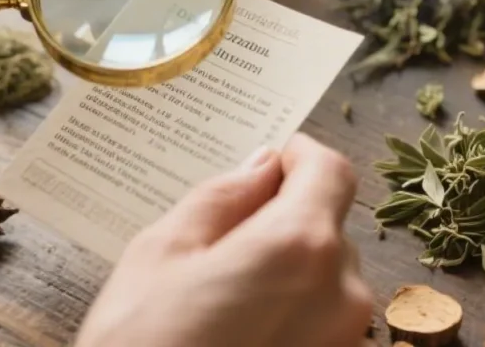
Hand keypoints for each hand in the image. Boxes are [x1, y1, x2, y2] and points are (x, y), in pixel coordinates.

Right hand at [75, 133, 373, 346]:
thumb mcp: (161, 252)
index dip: (300, 156)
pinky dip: (292, 307)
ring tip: (223, 289)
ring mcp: (344, 343)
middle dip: (285, 215)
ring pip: (326, 277)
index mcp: (298, 247)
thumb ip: (221, 197)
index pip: (331, 172)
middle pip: (328, 226)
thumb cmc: (140, 346)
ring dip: (288, 266)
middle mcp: (341, 295)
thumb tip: (259, 168)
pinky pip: (323, 320)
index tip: (273, 158)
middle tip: (224, 232)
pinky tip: (239, 324)